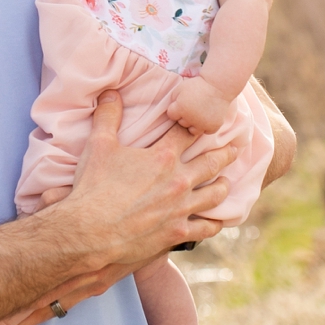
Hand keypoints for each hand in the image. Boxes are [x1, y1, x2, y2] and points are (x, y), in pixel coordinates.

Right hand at [43, 92, 236, 286]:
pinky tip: (218, 222)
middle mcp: (178, 180)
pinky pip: (206, 228)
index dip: (196, 124)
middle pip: (210, 162)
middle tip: (235, 149)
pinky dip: (214, 223)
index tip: (204, 120)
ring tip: (226, 182)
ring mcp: (181, 208)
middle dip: (224, 153)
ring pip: (215, 194)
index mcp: (162, 157)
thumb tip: (110, 92)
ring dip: (223, 186)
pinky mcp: (177, 232)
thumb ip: (107, 117)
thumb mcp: (98, 146)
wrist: (90, 232)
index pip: (187, 133)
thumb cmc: (93, 189)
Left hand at [169, 78, 235, 139]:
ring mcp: (202, 124)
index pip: (171, 115)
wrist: (218, 85)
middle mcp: (190, 118)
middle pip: (182, 123)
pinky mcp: (213, 127)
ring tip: (199, 114)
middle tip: (193, 106)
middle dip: (185, 116)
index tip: (183, 103)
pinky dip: (206, 126)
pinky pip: (206, 131)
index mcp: (181, 108)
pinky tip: (208, 117)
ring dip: (194, 124)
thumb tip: (171, 111)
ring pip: (193, 130)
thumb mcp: (180, 88)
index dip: (176, 109)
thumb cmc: (198, 85)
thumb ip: (173, 100)